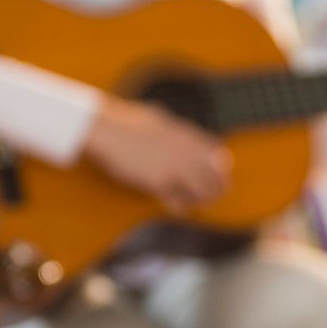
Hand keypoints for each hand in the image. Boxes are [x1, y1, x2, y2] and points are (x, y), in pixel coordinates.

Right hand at [82, 96, 230, 211]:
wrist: (107, 129)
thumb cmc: (126, 122)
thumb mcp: (158, 119)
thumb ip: (172, 127)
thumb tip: (174, 127)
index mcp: (187, 135)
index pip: (219, 156)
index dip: (220, 169)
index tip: (216, 176)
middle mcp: (186, 152)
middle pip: (216, 178)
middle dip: (216, 189)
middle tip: (211, 197)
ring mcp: (174, 169)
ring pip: (203, 193)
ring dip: (200, 200)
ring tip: (195, 204)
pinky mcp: (158, 183)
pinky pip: (179, 202)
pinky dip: (181, 208)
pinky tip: (178, 208)